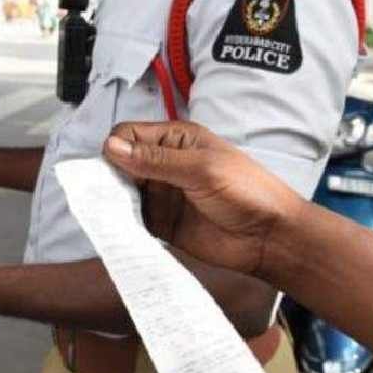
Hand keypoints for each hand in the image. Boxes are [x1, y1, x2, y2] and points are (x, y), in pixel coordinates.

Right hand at [103, 121, 304, 277]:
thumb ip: (156, 160)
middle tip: (102, 195)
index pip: (130, 135)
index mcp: (175, 140)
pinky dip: (123, 225)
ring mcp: (163, 195)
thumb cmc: (247, 191)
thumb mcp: (201, 169)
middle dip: (108, 177)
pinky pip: (134, 221)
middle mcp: (164, 165)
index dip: (115, 149)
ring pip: (123, 193)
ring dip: (113, 202)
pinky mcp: (163, 223)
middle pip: (121, 164)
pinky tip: (118, 230)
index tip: (108, 170)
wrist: (270, 237)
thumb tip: (112, 147)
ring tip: (107, 214)